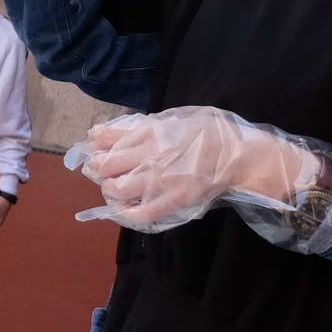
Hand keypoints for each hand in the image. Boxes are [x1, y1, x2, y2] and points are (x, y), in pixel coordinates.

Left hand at [64, 106, 320, 232]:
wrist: (238, 156)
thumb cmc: (207, 132)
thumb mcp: (174, 117)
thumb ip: (143, 124)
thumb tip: (112, 131)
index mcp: (150, 131)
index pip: (106, 139)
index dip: (93, 145)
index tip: (93, 147)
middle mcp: (150, 155)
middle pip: (105, 165)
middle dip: (95, 168)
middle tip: (96, 169)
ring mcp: (160, 181)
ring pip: (116, 189)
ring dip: (107, 189)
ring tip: (112, 187)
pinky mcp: (172, 201)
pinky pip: (139, 214)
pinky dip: (124, 214)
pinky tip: (120, 210)